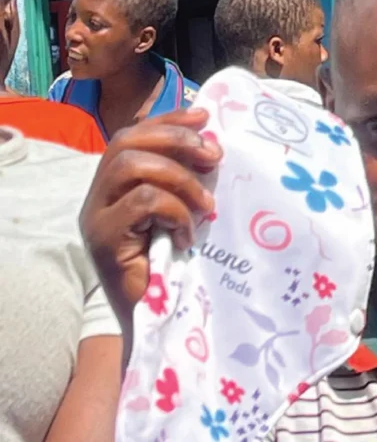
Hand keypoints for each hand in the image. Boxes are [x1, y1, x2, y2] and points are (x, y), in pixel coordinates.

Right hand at [80, 109, 221, 335]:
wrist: (157, 324)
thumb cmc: (177, 271)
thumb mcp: (185, 219)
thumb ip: (188, 186)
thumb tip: (214, 147)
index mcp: (117, 188)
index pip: (133, 135)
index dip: (169, 120)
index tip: (206, 118)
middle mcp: (99, 197)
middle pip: (126, 141)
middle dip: (175, 139)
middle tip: (214, 156)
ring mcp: (97, 217)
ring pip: (130, 165)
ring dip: (179, 178)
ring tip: (205, 204)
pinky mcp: (104, 239)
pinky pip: (142, 202)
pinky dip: (174, 211)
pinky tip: (188, 235)